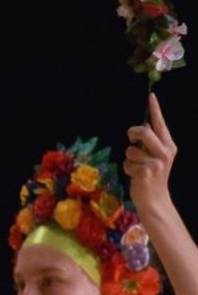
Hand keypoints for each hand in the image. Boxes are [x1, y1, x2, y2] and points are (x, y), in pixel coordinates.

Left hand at [126, 93, 176, 213]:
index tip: (151, 96)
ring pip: (130, 150)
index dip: (155, 109)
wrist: (155, 199)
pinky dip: (126, 169)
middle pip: (143, 131)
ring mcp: (156, 162)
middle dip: (133, 133)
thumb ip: (150, 145)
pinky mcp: (145, 172)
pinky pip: (126, 164)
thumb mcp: (155, 158)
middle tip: (131, 137)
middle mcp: (165, 152)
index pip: (160, 124)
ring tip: (136, 168)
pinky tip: (135, 177)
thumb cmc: (152, 176)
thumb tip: (138, 130)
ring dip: (128, 159)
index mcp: (168, 145)